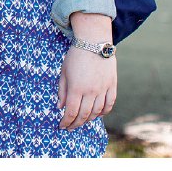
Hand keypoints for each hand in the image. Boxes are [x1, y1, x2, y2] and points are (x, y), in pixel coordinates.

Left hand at [58, 12, 116, 129]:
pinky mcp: (112, 86)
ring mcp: (103, 89)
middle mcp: (90, 91)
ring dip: (89, 119)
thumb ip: (62, 90)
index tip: (62, 126)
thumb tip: (60, 107)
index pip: (71, 111)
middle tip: (70, 127)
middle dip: (75, 123)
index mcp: (76, 88)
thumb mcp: (63, 72)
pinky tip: (97, 115)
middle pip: (84, 115)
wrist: (93, 43)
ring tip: (82, 121)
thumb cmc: (75, 56)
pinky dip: (103, 112)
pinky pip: (109, 104)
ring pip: (97, 112)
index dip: (66, 121)